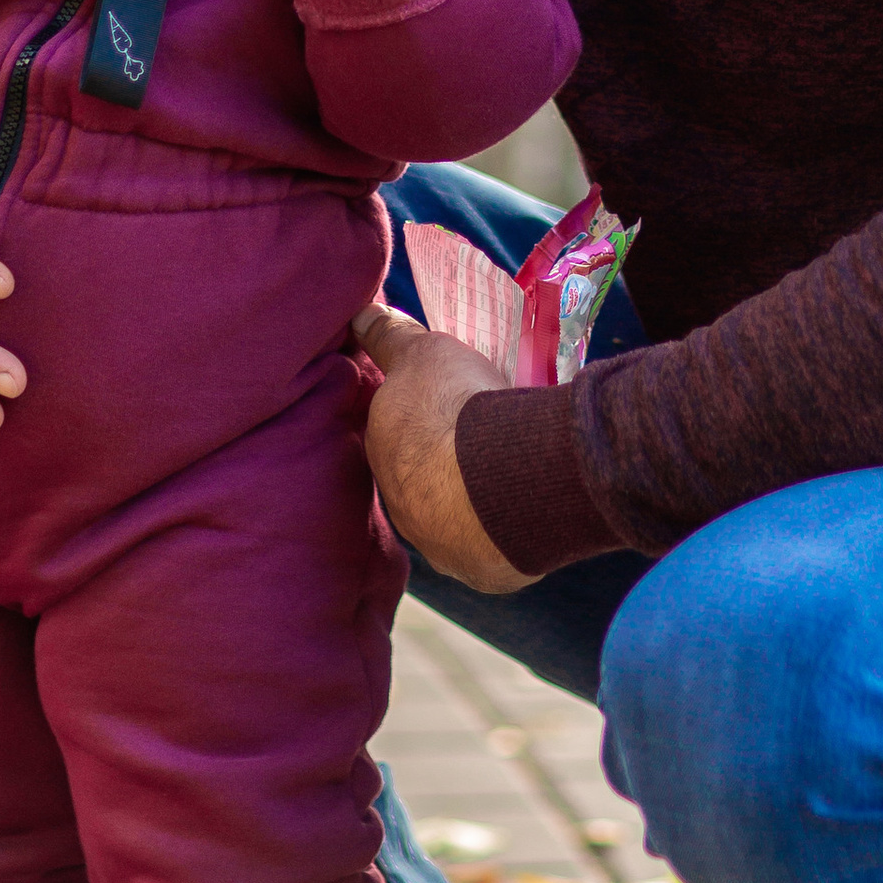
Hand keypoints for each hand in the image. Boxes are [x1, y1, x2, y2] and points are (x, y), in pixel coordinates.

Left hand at [353, 307, 529, 593]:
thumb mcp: (423, 352)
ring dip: (472, 494)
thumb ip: (390, 337)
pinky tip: (522, 506)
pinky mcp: (477, 568)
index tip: (443, 403)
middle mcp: (400, 501)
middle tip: (480, 433)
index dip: (417, 415)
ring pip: (452, 512)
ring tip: (509, 468)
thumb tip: (360, 314)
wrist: (500, 479)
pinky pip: (488, 542)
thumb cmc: (453, 408)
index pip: (392, 432)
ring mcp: (437, 540)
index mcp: (381, 449)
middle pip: (420, 474)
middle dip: (443, 457)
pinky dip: (501, 525)